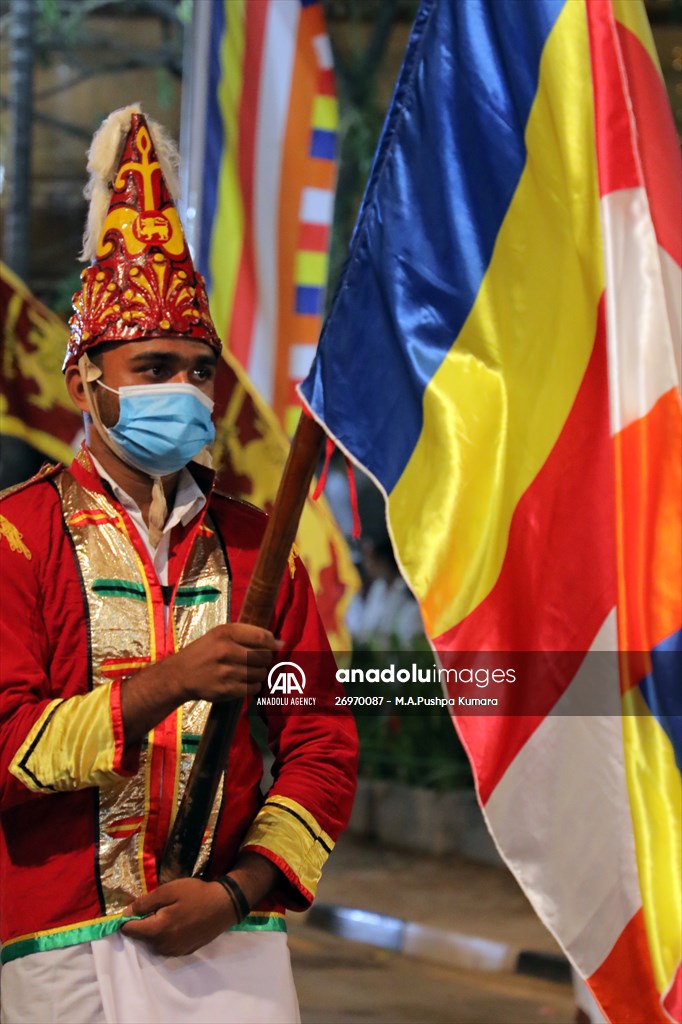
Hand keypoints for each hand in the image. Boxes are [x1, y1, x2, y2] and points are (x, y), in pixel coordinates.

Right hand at [121, 623, 282, 743]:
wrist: (180, 675)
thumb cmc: (204, 651)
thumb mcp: (220, 634)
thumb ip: (249, 635)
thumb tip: (280, 643)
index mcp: (224, 633)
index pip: (260, 637)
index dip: (272, 642)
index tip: (276, 646)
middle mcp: (224, 651)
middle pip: (263, 656)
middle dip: (266, 659)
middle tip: (259, 660)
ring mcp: (225, 672)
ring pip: (259, 674)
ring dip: (260, 674)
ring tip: (250, 671)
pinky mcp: (225, 689)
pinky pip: (252, 688)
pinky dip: (253, 686)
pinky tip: (245, 682)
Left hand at [121, 877, 235, 956]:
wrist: (224, 906)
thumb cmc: (196, 894)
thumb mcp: (169, 890)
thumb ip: (146, 902)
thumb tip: (126, 912)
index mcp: (158, 930)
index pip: (130, 930)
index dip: (127, 918)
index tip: (133, 907)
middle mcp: (163, 946)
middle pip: (141, 937)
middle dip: (143, 923)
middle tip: (157, 906)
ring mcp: (175, 951)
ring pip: (153, 943)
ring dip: (154, 930)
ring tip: (168, 914)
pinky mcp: (184, 951)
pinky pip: (166, 946)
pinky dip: (165, 936)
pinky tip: (177, 923)